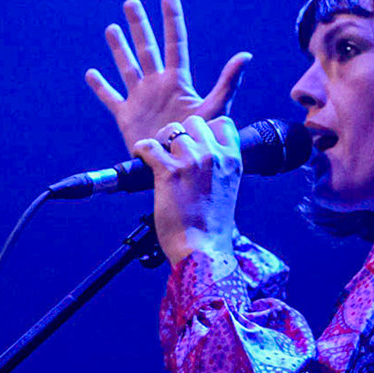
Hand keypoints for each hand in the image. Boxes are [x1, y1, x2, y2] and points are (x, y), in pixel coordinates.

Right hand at [87, 0, 249, 154]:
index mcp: (178, 81)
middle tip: (131, 2)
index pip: (175, 43)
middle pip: (146, 48)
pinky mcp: (126, 116)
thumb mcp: (215, 109)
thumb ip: (228, 82)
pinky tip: (91, 73)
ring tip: (111, 28)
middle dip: (139, 25)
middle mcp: (158, 85)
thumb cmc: (199, 140)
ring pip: (127, 66)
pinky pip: (110, 98)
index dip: (172, 20)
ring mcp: (141, 98)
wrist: (177, 167)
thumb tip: (245, 55)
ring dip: (119, 47)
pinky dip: (100, 86)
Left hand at [133, 114, 241, 265]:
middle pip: (194, 122)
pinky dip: (141, 150)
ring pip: (170, 131)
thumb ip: (217, 169)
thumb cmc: (211, 227)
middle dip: (181, 134)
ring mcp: (191, 161)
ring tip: (157, 159)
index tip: (197, 143)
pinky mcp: (168, 171)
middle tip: (173, 153)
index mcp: (232, 160)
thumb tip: (201, 160)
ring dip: (161, 142)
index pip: (222, 124)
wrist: (202, 250)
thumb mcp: (226, 190)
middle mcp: (213, 156)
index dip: (206, 130)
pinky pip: (149, 146)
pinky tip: (142, 158)